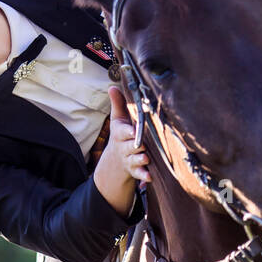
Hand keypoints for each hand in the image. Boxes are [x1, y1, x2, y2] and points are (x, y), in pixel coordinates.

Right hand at [92, 86, 151, 215]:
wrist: (117, 159)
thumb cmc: (122, 134)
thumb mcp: (118, 119)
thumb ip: (118, 104)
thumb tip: (112, 86)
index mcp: (121, 134)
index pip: (124, 132)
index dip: (129, 132)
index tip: (133, 131)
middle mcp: (125, 147)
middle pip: (131, 146)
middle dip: (136, 146)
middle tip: (143, 145)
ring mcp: (130, 159)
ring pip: (135, 160)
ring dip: (140, 160)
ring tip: (146, 158)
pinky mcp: (135, 170)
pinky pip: (140, 174)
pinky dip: (144, 175)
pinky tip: (149, 176)